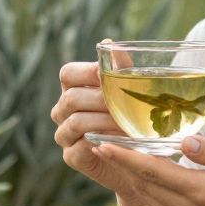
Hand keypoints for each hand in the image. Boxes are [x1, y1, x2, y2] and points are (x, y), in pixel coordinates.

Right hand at [51, 57, 148, 203]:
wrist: (141, 162)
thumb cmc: (135, 121)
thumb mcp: (131, 94)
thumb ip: (120, 69)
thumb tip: (108, 43)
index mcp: (73, 90)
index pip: (67, 73)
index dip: (85, 72)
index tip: (107, 75)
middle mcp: (63, 112)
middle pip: (71, 98)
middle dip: (100, 100)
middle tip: (125, 105)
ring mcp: (65, 136)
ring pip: (74, 122)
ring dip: (103, 121)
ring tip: (126, 124)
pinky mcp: (71, 157)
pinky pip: (80, 146)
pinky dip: (101, 142)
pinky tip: (119, 141)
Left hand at [85, 134, 204, 205]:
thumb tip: (185, 141)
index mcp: (202, 193)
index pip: (153, 172)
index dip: (125, 157)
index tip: (103, 143)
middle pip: (144, 185)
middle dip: (120, 164)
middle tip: (100, 141)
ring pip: (150, 197)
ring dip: (131, 176)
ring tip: (115, 155)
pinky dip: (148, 188)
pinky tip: (144, 173)